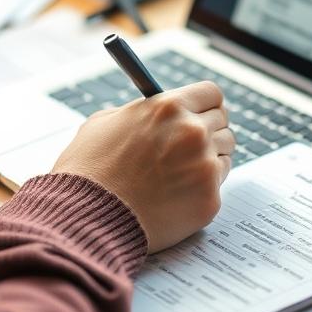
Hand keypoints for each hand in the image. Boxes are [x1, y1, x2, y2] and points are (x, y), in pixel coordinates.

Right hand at [52, 82, 232, 252]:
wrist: (87, 218)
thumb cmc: (89, 170)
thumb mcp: (105, 123)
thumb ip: (141, 113)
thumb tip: (157, 114)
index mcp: (169, 107)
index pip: (211, 94)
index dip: (205, 104)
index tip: (201, 113)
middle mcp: (192, 132)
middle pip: (223, 123)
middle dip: (208, 131)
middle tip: (189, 146)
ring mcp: (204, 166)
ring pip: (224, 154)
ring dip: (207, 159)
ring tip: (176, 173)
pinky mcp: (209, 199)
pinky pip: (217, 185)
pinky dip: (201, 188)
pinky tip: (174, 195)